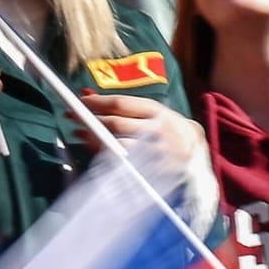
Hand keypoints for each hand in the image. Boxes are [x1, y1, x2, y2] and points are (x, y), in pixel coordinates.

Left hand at [78, 93, 204, 164]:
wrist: (196, 157)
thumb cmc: (169, 130)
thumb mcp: (153, 112)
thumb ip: (124, 105)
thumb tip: (87, 94)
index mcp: (159, 113)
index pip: (121, 104)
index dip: (96, 102)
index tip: (79, 101)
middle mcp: (158, 132)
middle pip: (115, 125)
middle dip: (89, 120)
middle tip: (72, 116)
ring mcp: (155, 155)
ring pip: (115, 147)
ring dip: (93, 140)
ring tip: (81, 133)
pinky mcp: (152, 174)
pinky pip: (122, 166)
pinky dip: (104, 158)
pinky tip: (96, 151)